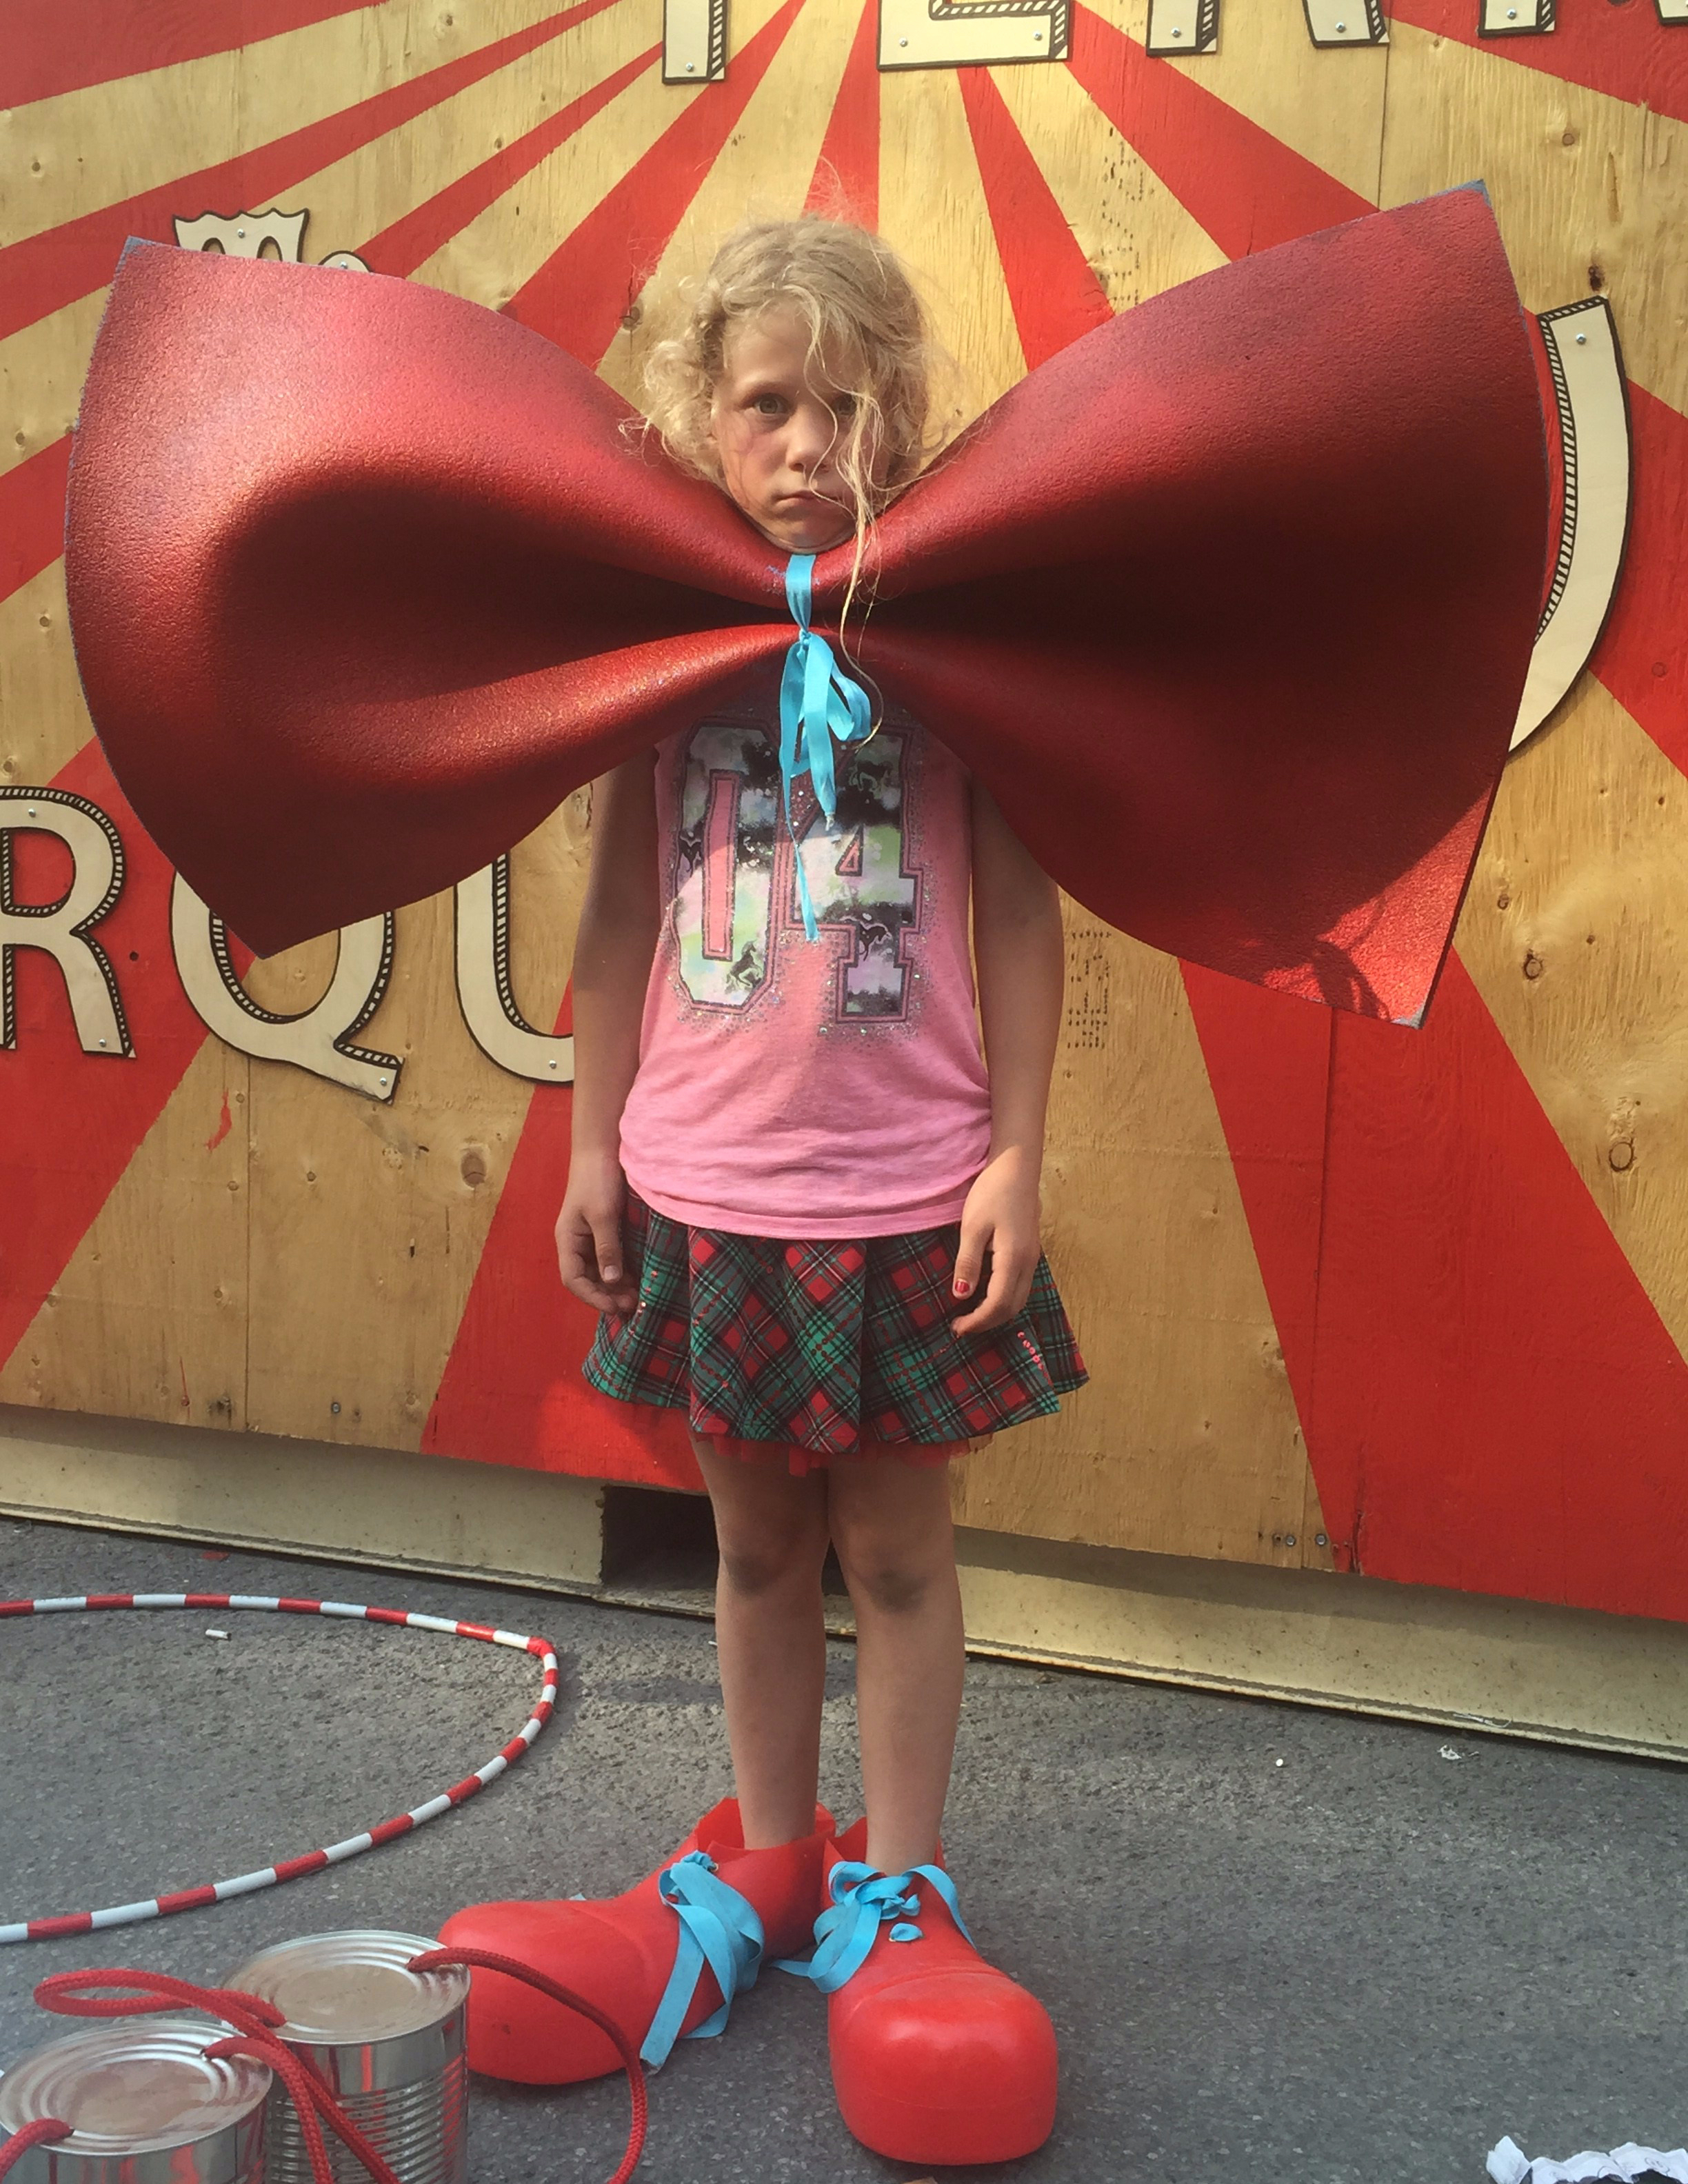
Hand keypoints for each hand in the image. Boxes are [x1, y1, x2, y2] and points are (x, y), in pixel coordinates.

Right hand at [555, 1152, 637, 1315]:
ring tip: (638, 1295)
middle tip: (634, 1303)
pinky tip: (638, 1277)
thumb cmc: (598, 1178)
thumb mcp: (603, 1215)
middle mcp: (576, 1242)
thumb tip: (611, 1281)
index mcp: (567, 1240)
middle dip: (607, 1294)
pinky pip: (611, 1258)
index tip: (616, 1307)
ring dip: (616, 1285)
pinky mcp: (606, 1229)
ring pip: (600, 1271)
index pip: (573, 1279)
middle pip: (587, 1279)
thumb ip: (607, 1247)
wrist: (603, 1147)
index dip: (593, 1297)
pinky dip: (623, 1270)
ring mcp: (591, 1236)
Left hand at [951, 1146, 1041, 1335]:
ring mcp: (1032, 1257)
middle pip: (1013, 1308)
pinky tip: (985, 1293)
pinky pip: (1020, 1285)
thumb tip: (961, 1295)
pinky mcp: (1030, 1251)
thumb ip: (968, 1262)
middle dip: (988, 1322)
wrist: (1017, 1166)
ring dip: (997, 1312)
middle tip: (961, 1326)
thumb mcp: (973, 1225)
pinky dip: (1004, 1298)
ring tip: (971, 1314)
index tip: (957, 1328)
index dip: (978, 1321)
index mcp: (1014, 1258)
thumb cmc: (993, 1191)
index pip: (998, 1304)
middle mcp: (1029, 1262)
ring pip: (1019, 1299)